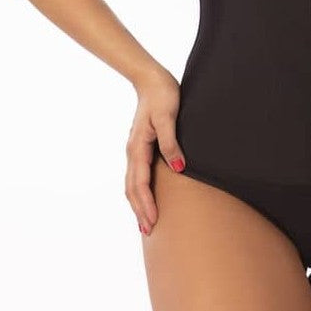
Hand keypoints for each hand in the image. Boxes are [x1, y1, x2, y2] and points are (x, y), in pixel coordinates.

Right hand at [125, 65, 185, 235]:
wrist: (151, 79)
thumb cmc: (162, 95)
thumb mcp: (169, 117)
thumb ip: (171, 143)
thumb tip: (178, 168)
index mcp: (138, 147)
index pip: (140, 183)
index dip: (147, 204)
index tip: (153, 221)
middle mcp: (133, 152)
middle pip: (133, 188)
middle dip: (140, 210)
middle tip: (148, 231)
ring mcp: (135, 150)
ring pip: (133, 184)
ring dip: (138, 204)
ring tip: (146, 222)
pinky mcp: (141, 147)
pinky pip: (137, 175)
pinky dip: (140, 192)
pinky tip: (147, 198)